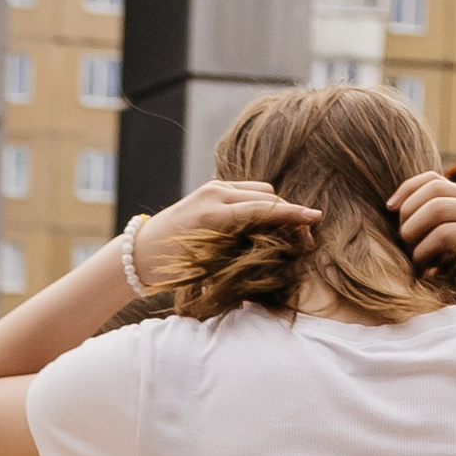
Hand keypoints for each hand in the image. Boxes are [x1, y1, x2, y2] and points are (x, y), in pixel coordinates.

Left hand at [130, 177, 318, 291]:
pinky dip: (261, 204)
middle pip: (267, 197)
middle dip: (289, 215)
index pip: (263, 209)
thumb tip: (279, 246)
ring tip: (288, 233)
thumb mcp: (209, 264)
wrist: (139, 252)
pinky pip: (247, 192)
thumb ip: (243, 250)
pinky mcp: (213, 188)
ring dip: (276, 209)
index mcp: (212, 215)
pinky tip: (268, 224)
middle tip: (305, 238)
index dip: (292, 215)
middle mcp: (214, 195)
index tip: (315, 218)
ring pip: (260, 191)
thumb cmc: (171, 268)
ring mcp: (213, 188)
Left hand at [392, 166, 455, 270]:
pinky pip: (444, 233)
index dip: (408, 189)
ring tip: (417, 259)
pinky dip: (426, 252)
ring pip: (437, 208)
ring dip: (415, 233)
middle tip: (407, 245)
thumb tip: (393, 205)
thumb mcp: (436, 249)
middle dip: (410, 216)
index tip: (389, 207)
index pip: (434, 179)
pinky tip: (429, 272)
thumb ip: (425, 223)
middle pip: (434, 190)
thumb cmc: (451, 279)